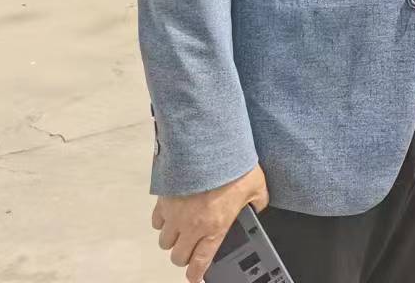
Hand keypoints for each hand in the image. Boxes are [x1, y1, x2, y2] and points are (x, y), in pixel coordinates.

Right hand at [150, 163, 268, 282]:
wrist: (209, 145)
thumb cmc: (233, 165)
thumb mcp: (257, 186)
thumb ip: (258, 202)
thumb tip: (258, 207)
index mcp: (215, 227)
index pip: (201, 261)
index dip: (196, 274)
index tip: (195, 276)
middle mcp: (192, 225)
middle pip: (178, 256)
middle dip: (184, 257)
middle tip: (190, 250)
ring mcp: (175, 214)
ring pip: (165, 241)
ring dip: (172, 240)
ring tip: (182, 231)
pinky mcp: (163, 200)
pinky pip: (156, 221)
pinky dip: (162, 222)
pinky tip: (172, 215)